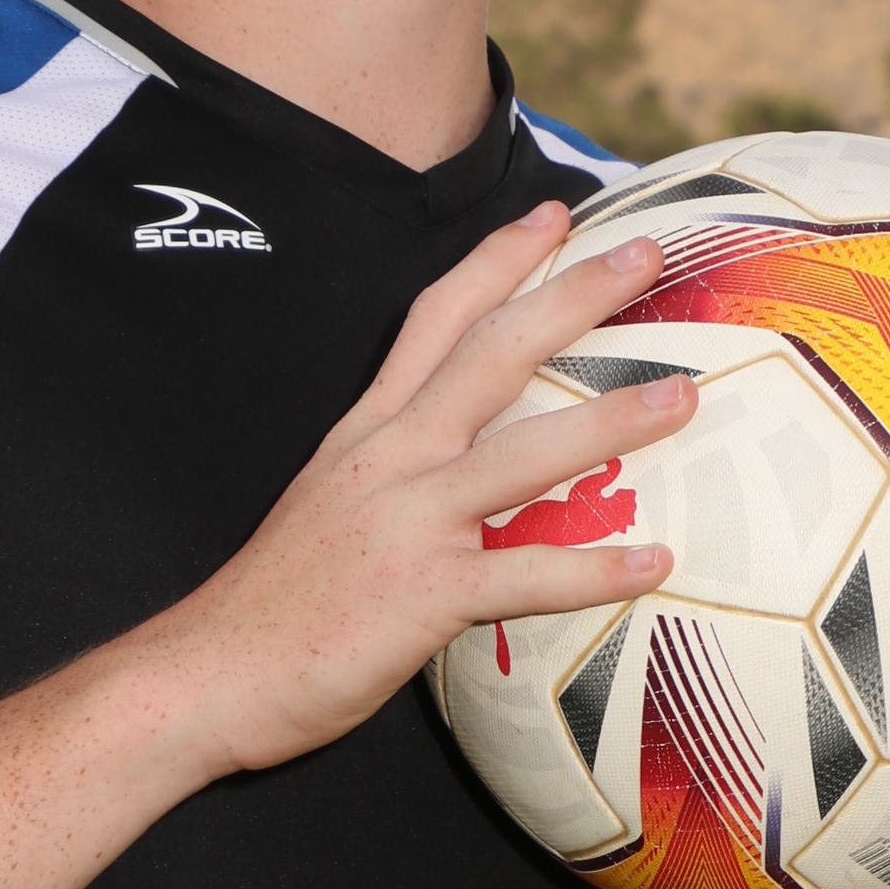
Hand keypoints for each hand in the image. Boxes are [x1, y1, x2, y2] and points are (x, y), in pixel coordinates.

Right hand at [159, 202, 689, 777]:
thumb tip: (452, 465)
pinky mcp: (421, 592)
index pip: (435, 319)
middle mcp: (391, 458)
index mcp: (367, 432)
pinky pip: (527, 575)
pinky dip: (595, 569)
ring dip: (611, 420)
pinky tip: (655, 562)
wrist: (206, 673)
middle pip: (492, 352)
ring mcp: (407, 521)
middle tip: (646, 254)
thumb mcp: (329, 503)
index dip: (496, 260)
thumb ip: (391, 473)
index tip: (551, 215)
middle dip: (572, 295)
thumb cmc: (273, 603)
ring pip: (524, 451)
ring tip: (683, 395)